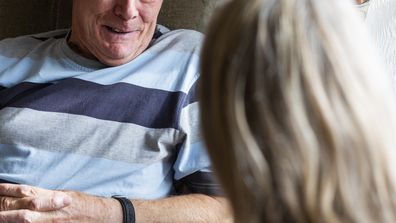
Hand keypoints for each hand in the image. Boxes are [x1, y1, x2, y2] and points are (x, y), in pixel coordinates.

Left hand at [0, 184, 120, 222]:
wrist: (101, 217)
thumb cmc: (83, 205)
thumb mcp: (66, 194)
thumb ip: (47, 195)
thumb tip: (28, 195)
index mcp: (52, 196)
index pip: (25, 191)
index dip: (8, 189)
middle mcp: (50, 209)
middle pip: (20, 206)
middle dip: (3, 205)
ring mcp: (51, 222)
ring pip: (24, 219)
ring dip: (8, 217)